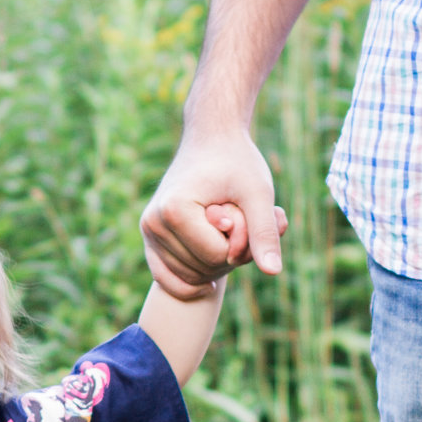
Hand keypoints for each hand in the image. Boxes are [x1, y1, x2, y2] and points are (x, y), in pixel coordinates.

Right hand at [142, 126, 284, 299]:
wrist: (211, 138)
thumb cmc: (237, 162)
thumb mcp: (258, 193)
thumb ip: (265, 232)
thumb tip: (273, 272)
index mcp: (175, 210)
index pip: (217, 255)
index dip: (242, 242)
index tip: (247, 214)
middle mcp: (153, 223)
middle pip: (203, 268)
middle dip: (230, 253)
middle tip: (239, 220)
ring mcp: (148, 231)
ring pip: (190, 277)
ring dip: (217, 262)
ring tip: (225, 228)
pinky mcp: (149, 237)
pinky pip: (166, 279)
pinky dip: (191, 283)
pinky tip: (210, 282)